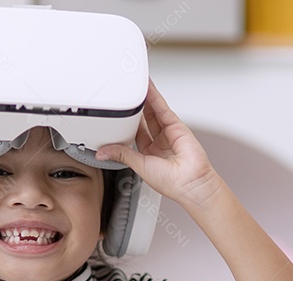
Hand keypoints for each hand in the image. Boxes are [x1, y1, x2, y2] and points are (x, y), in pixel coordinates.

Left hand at [96, 80, 223, 208]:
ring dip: (145, 98)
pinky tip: (148, 88)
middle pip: (145, 120)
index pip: (135, 134)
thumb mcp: (139, 166)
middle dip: (136, 108)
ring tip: (135, 85)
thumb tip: (103, 152)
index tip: (118, 114)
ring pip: (153, 111)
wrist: (190, 182)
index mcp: (149, 154)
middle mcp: (160, 143)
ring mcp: (169, 133)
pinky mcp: (176, 126)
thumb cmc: (171, 183)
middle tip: (126, 94)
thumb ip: (122, 154)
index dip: (127, 123)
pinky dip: (155, 97)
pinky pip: (162, 108)